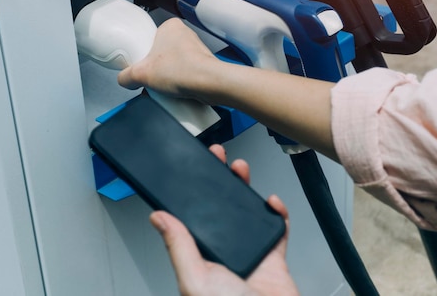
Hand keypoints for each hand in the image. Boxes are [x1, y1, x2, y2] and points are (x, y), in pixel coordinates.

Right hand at [118, 18, 219, 102]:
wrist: (209, 84)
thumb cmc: (182, 70)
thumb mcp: (141, 74)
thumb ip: (125, 76)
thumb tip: (124, 80)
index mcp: (170, 26)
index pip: (149, 40)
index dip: (143, 56)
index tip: (141, 68)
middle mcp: (184, 34)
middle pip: (160, 54)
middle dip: (156, 69)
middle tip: (153, 79)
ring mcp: (196, 49)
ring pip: (173, 65)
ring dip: (168, 77)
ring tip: (166, 87)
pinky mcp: (203, 63)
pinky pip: (185, 73)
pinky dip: (180, 82)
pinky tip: (177, 91)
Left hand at [150, 144, 299, 295]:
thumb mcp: (196, 279)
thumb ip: (179, 247)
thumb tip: (158, 218)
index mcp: (200, 258)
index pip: (192, 218)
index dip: (191, 192)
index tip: (189, 169)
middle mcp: (223, 252)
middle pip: (220, 208)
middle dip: (219, 180)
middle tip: (217, 158)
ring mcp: (249, 252)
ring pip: (247, 212)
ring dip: (245, 188)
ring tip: (240, 170)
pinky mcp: (273, 255)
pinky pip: (277, 227)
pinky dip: (277, 212)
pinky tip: (271, 202)